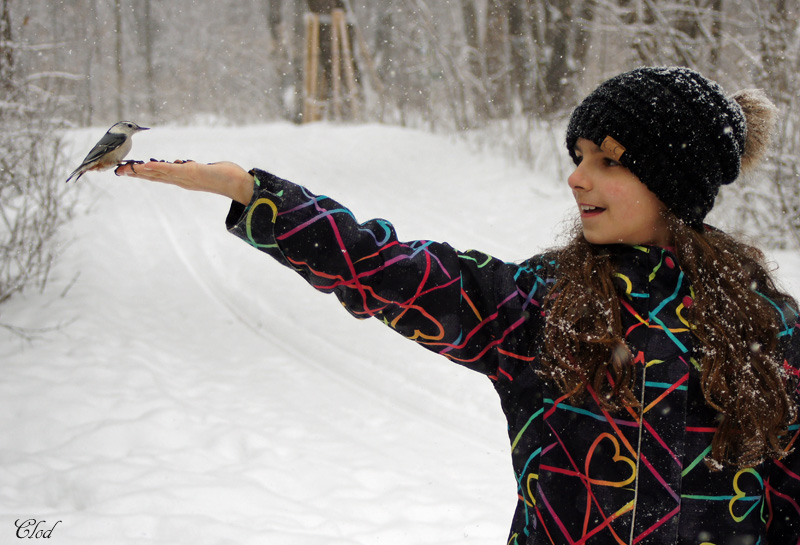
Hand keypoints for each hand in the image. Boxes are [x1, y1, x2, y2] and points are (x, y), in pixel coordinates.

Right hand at [115, 159, 254, 204]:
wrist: (239, 184)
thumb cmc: (224, 176)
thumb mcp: (202, 170)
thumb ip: (191, 168)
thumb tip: (182, 164)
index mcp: (183, 180)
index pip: (159, 176)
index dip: (142, 174)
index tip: (126, 171)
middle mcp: (182, 181)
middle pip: (154, 177)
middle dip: (135, 174)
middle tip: (117, 171)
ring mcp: (185, 177)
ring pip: (158, 174)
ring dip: (140, 172)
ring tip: (125, 169)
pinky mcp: (192, 172)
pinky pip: (170, 170)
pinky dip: (156, 168)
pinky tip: (144, 165)